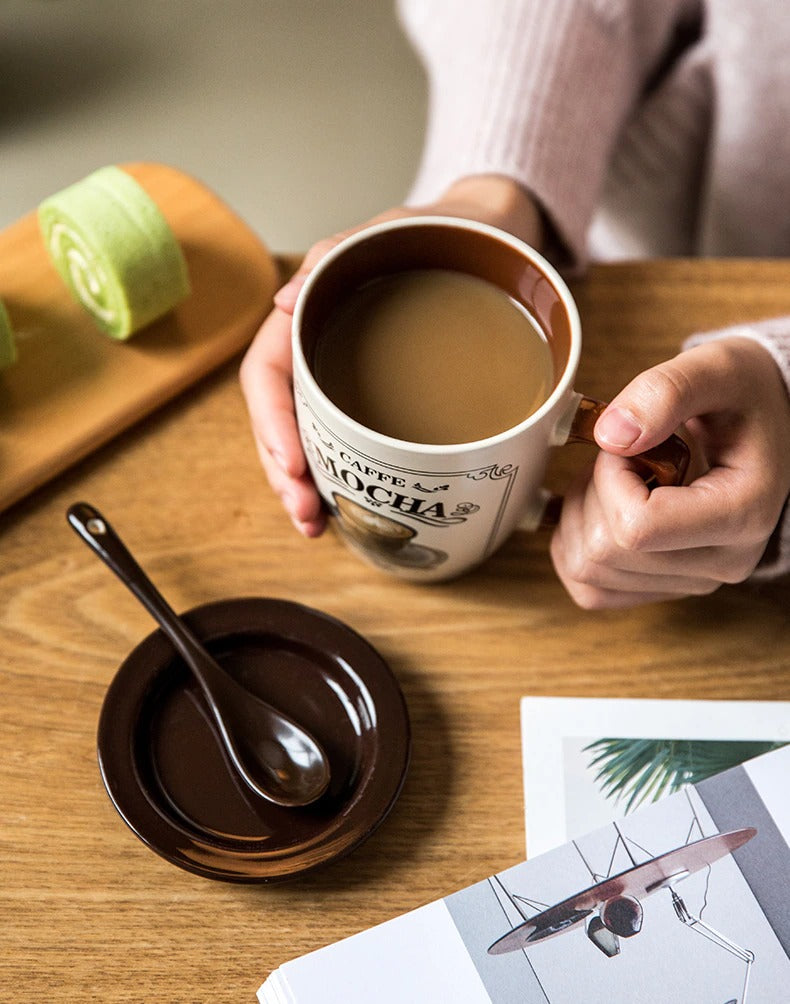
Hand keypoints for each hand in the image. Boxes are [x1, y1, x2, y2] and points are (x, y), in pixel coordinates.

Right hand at [239, 175, 543, 534]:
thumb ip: (335, 257)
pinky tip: (341, 508)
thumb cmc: (437, 231)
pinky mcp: (377, 398)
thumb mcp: (388, 230)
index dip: (272, 422)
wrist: (490, 238)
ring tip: (314, 526)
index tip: (292, 464)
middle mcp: (321, 352)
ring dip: (302, 485)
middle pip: (280, 419)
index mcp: (310, 314)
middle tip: (305, 513)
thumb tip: (283, 303)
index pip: (269, 372)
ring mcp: (347, 378)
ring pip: (307, 438)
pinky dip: (338, 477)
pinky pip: (345, 440)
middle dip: (285, 472)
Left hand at [550, 337, 789, 607]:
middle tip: (621, 457)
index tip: (625, 443)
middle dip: (591, 494)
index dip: (608, 478)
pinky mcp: (665, 588)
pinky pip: (591, 589)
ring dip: (579, 518)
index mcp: (742, 513)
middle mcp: (722, 562)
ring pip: (589, 573)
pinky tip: (599, 508)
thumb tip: (610, 436)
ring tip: (615, 479)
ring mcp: (693, 581)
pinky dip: (576, 548)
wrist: (765, 423)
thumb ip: (665, 391)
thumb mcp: (716, 369)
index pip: (636, 527)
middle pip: (605, 553)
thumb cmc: (743, 396)